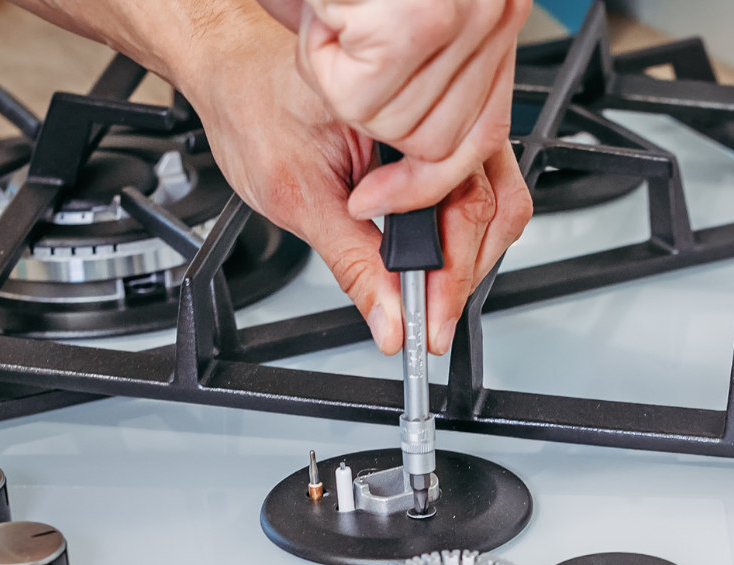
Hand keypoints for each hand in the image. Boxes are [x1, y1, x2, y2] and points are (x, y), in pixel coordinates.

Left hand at [184, 12, 528, 354]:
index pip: (457, 199)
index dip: (447, 269)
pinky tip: (434, 259)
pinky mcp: (441, 139)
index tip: (429, 319)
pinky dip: (463, 233)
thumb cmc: (256, 108)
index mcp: (406, 110)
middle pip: (490, 201)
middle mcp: (437, 109)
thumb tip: (391, 319)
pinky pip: (480, 187)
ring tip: (434, 299)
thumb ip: (353, 263)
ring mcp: (446, 122)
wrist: (236, 73)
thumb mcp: (299, 197)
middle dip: (464, 272)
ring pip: (497, 197)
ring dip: (472, 254)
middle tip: (432, 322)